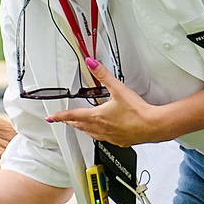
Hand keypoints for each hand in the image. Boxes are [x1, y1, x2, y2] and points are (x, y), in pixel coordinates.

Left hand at [47, 62, 170, 146]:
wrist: (152, 125)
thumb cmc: (137, 112)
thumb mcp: (118, 89)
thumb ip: (103, 75)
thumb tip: (92, 63)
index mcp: (97, 116)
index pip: (72, 116)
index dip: (59, 116)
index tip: (51, 118)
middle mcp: (101, 128)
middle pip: (80, 126)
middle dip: (70, 122)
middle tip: (64, 121)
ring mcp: (110, 136)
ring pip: (91, 133)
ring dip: (83, 128)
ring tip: (80, 125)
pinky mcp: (119, 140)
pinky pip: (104, 138)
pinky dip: (99, 134)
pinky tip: (103, 132)